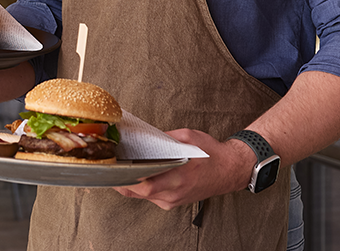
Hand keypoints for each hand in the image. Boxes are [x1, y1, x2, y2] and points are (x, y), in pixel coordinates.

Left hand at [112, 128, 253, 209]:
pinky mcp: (174, 202)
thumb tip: (145, 138)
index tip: (112, 167)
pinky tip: (136, 175)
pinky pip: (151, 197)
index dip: (124, 178)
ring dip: (130, 184)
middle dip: (120, 181)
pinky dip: (141, 187)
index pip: (144, 184)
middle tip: (109, 167)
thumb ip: (164, 139)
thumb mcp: (188, 137)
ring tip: (119, 168)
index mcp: (178, 177)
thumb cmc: (212, 153)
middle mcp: (174, 193)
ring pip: (143, 196)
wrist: (230, 170)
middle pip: (138, 193)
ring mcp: (173, 200)